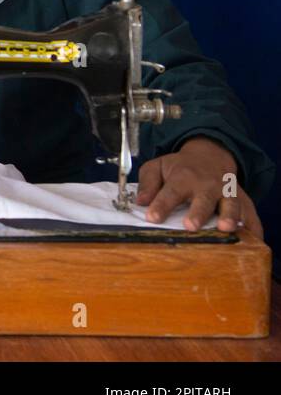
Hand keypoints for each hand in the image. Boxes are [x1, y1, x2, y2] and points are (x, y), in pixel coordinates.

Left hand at [137, 136, 262, 236]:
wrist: (209, 156)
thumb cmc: (180, 167)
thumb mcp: (157, 166)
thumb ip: (147, 183)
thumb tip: (140, 201)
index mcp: (183, 177)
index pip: (170, 193)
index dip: (161, 205)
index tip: (152, 217)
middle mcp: (207, 185)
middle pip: (204, 200)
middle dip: (198, 212)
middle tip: (191, 225)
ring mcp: (227, 192)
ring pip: (231, 204)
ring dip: (230, 216)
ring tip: (227, 228)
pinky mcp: (243, 201)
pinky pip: (252, 215)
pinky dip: (254, 227)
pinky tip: (255, 239)